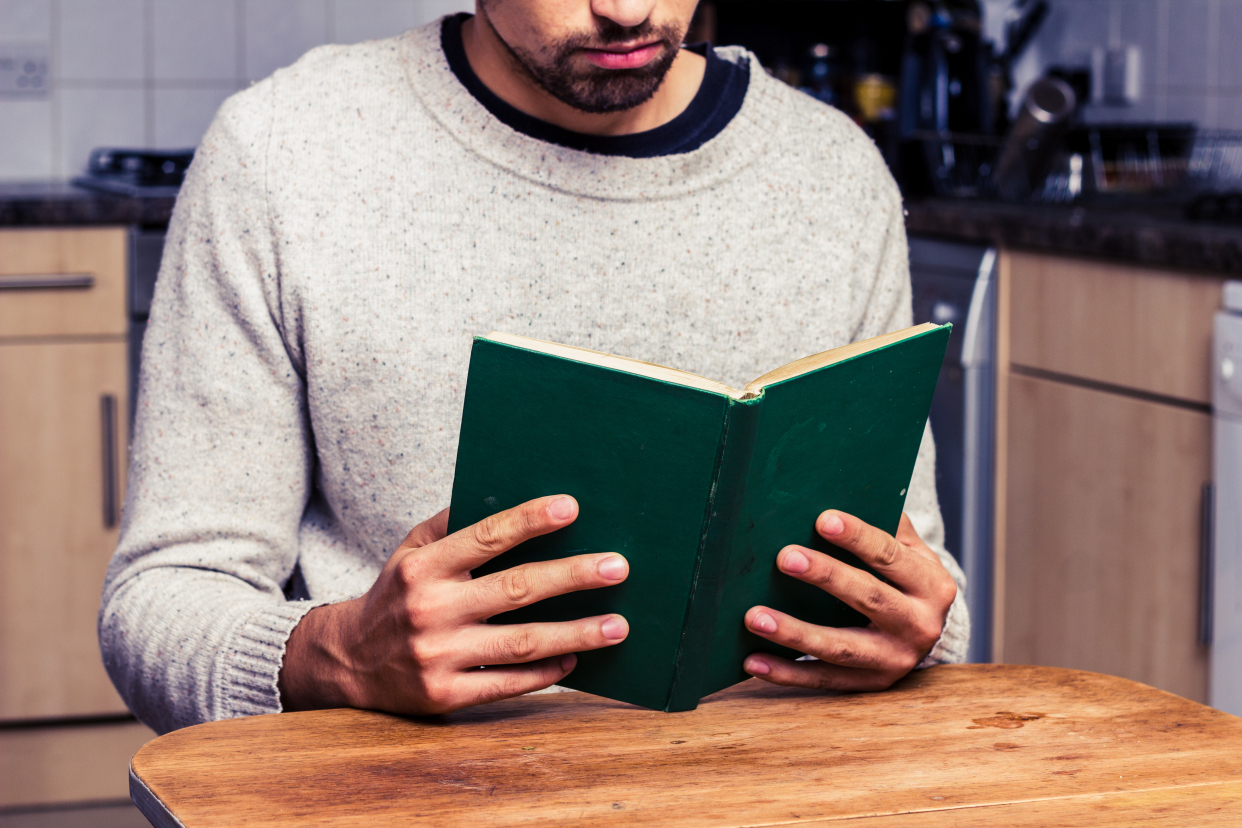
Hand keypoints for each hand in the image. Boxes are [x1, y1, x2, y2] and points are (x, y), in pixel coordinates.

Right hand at [278, 495, 629, 714]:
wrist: (347, 662)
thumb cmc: (396, 596)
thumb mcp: (409, 552)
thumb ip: (450, 525)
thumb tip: (504, 495)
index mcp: (423, 568)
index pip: (484, 538)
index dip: (529, 521)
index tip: (571, 508)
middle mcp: (430, 610)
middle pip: (515, 589)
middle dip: (572, 576)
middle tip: (617, 567)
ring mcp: (438, 656)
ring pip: (522, 643)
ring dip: (576, 633)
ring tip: (617, 625)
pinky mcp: (445, 695)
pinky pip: (507, 684)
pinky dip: (546, 673)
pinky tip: (577, 659)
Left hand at [742, 510, 955, 691]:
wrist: (925, 631)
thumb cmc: (903, 576)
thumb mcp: (908, 549)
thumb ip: (883, 522)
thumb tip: (838, 487)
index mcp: (931, 584)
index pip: (890, 555)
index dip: (857, 537)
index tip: (822, 519)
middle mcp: (920, 625)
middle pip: (868, 598)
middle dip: (826, 576)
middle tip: (784, 558)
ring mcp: (895, 660)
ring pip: (840, 647)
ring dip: (794, 633)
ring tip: (754, 617)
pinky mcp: (871, 686)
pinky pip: (823, 680)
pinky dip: (786, 673)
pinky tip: (751, 661)